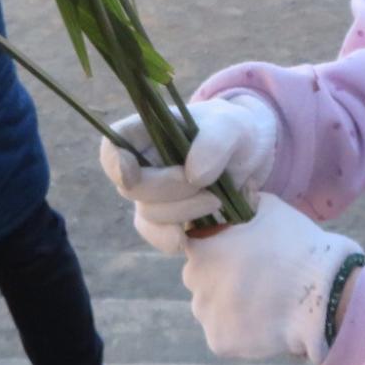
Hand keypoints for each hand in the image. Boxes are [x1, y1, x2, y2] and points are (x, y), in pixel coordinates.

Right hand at [98, 94, 280, 254]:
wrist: (252, 158)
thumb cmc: (234, 131)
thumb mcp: (232, 126)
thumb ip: (213, 142)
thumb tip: (193, 175)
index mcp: (146, 131)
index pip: (112, 145)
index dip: (114, 163)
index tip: (134, 175)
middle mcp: (142, 164)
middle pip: (131, 187)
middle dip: (169, 190)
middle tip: (208, 185)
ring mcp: (153, 195)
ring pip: (147, 214)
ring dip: (182, 212)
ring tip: (217, 200)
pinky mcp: (169, 220)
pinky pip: (157, 236)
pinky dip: (172, 239)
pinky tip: (190, 237)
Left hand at [181, 194, 360, 363]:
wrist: (323, 293)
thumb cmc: (298, 245)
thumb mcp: (268, 207)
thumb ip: (243, 201)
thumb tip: (238, 193)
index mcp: (201, 245)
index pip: (196, 246)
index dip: (219, 249)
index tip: (241, 254)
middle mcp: (194, 279)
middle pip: (201, 279)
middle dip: (221, 278)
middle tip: (256, 279)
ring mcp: (205, 313)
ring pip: (211, 308)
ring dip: (229, 306)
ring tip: (264, 301)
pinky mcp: (219, 342)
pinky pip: (224, 335)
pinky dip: (240, 332)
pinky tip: (265, 321)